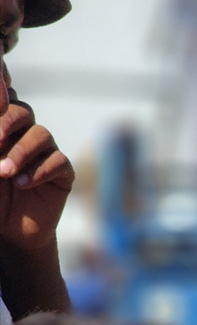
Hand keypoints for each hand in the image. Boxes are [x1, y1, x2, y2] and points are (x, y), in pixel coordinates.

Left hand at [0, 100, 73, 250]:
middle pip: (22, 110)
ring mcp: (44, 152)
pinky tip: (22, 184)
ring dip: (22, 152)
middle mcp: (22, 133)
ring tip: (5, 173)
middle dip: (6, 123)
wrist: (8, 232)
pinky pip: (58, 162)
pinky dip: (39, 171)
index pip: (3, 98)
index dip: (0, 92)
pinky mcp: (63, 173)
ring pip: (41, 134)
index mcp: (1, 127)